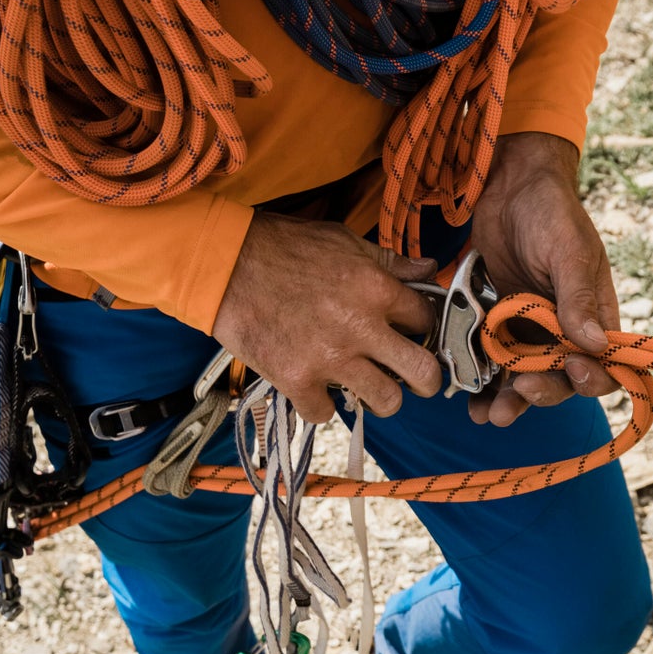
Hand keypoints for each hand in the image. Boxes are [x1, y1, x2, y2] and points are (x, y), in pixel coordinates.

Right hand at [212, 212, 442, 421]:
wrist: (224, 263)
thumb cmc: (283, 247)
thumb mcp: (343, 240)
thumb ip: (389, 261)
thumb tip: (428, 269)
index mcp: (376, 289)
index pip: (426, 320)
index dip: (423, 328)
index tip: (413, 334)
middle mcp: (360, 327)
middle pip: (422, 373)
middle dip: (426, 380)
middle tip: (416, 380)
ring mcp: (329, 358)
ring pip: (385, 401)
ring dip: (379, 398)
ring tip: (366, 386)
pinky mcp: (296, 380)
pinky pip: (326, 413)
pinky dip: (320, 404)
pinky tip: (314, 386)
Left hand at [469, 132, 620, 425]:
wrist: (509, 186)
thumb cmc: (551, 212)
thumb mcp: (568, 251)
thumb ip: (578, 298)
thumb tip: (595, 345)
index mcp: (596, 316)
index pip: (606, 365)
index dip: (591, 378)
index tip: (571, 371)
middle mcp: (566, 330)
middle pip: (560, 381)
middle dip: (540, 394)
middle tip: (518, 395)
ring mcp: (530, 330)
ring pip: (524, 379)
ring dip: (508, 401)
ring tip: (488, 415)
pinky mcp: (499, 324)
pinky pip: (494, 363)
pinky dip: (483, 383)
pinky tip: (468, 398)